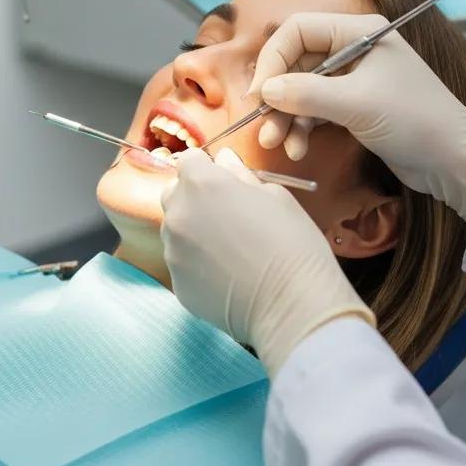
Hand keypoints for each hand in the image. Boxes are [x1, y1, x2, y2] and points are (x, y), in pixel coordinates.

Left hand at [160, 148, 374, 376]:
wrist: (292, 304)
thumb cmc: (291, 242)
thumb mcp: (275, 196)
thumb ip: (240, 175)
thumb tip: (224, 161)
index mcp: (201, 184)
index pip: (188, 161)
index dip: (206, 168)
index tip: (222, 180)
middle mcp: (178, 214)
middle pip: (174, 194)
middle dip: (194, 197)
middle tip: (226, 214)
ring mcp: (173, 251)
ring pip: (175, 230)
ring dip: (193, 231)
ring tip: (228, 249)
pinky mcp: (177, 284)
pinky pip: (182, 264)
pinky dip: (197, 264)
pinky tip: (226, 275)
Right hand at [245, 12, 465, 233]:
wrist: (455, 162)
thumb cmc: (415, 122)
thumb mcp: (356, 105)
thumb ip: (305, 94)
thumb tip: (264, 91)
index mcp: (358, 31)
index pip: (297, 31)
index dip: (273, 60)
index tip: (259, 95)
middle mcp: (352, 48)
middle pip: (294, 62)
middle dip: (276, 96)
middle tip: (261, 126)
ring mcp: (352, 77)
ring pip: (300, 89)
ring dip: (284, 117)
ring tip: (276, 144)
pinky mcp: (352, 104)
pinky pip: (313, 109)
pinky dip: (301, 127)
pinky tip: (297, 149)